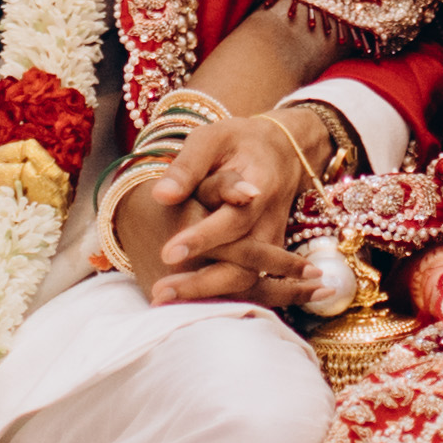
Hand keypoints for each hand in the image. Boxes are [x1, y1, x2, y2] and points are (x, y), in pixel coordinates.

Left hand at [126, 108, 316, 304]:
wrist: (283, 150)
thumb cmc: (238, 142)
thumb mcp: (212, 138)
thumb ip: (188, 166)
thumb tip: (161, 195)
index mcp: (260, 187)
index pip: (232, 221)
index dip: (202, 239)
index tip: (167, 252)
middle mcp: (269, 220)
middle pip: (244, 265)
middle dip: (202, 283)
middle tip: (160, 290)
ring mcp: (272, 242)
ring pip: (247, 282)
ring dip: (207, 296)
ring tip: (163, 299)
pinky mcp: (267, 256)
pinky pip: (248, 285)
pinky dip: (218, 297)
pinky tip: (182, 304)